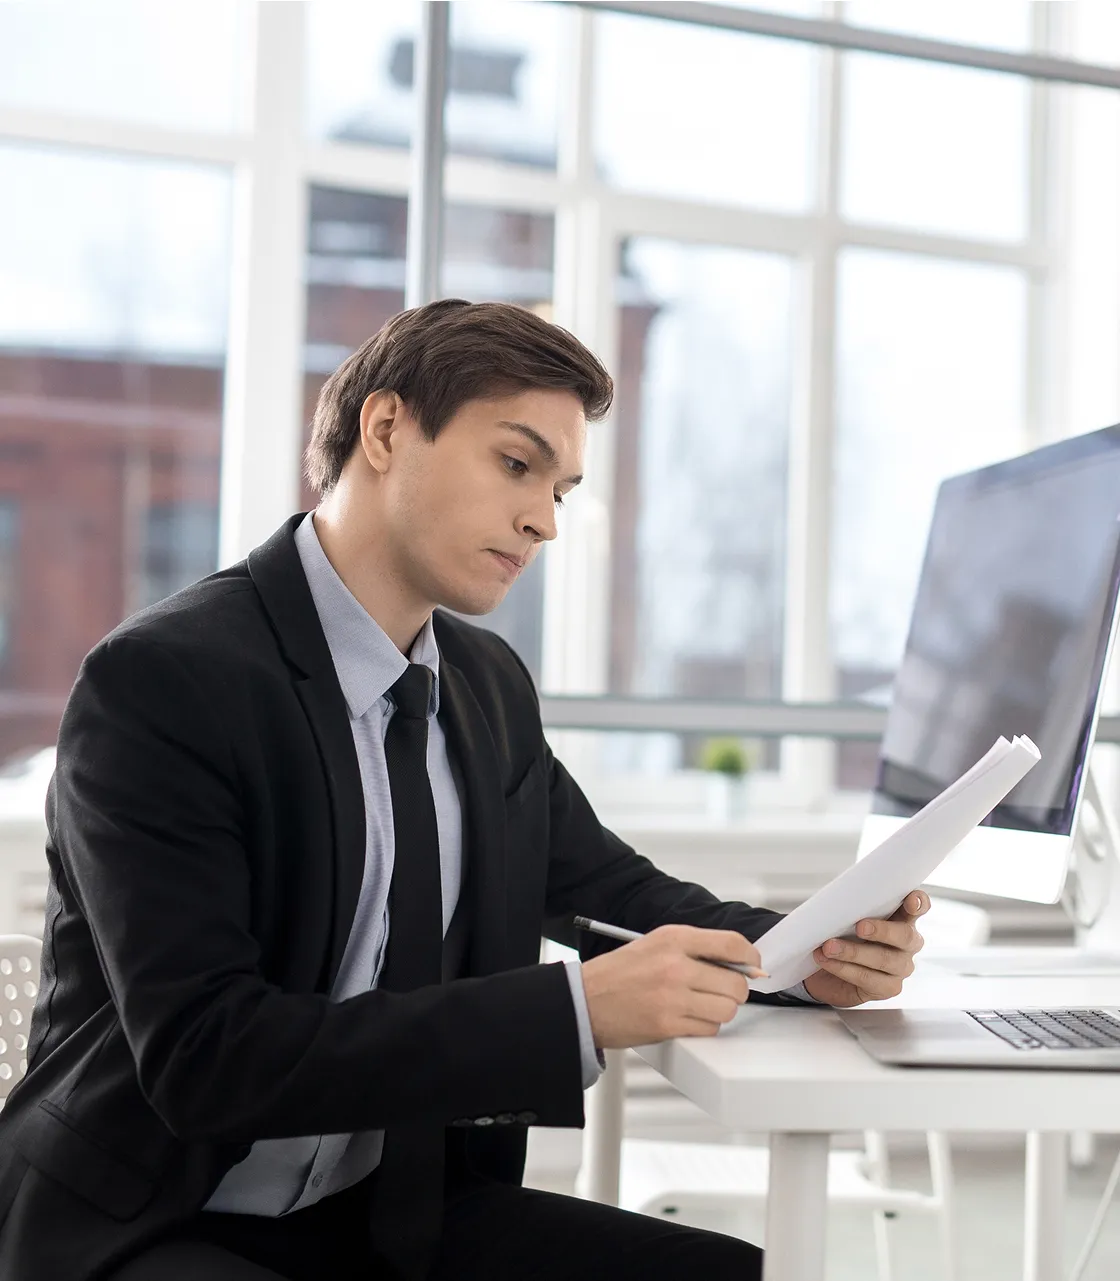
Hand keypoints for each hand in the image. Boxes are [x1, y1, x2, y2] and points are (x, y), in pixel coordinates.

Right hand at [580, 924, 759, 1048]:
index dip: (751, 958)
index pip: (732, 943)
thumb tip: (741, 963)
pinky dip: (704, 1027)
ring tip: (701, 1005)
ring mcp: (672, 997)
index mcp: (674, 938)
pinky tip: (687, 1018)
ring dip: (720, 1011)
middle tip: (721, 990)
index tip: (753, 966)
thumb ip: (697, 949)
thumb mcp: (657, 944)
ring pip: (726, 1009)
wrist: (585, 1000)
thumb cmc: (620, 972)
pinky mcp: (668, 1025)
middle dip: (734, 990)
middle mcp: (675, 965)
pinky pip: (709, 1029)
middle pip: (736, 983)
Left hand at [802, 890, 930, 1006]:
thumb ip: (852, 909)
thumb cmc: (842, 938)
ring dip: (853, 952)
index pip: (919, 907)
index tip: (911, 900)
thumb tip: (836, 902)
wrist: (826, 973)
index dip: (918, 903)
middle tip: (859, 927)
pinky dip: (843, 968)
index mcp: (901, 918)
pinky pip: (867, 978)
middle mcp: (907, 944)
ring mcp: (901, 967)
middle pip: (906, 936)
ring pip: (884, 959)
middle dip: (882, 930)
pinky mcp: (888, 988)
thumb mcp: (847, 919)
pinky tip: (827, 961)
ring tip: (829, 947)